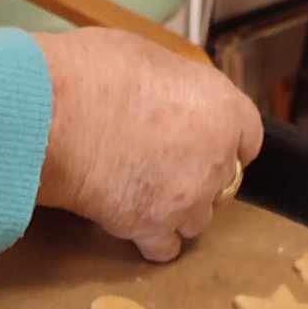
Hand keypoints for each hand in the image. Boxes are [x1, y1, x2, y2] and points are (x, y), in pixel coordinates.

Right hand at [33, 29, 263, 262]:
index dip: (227, 143)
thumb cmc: (97, 73)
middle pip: (223, 184)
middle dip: (199, 178)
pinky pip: (165, 249)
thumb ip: (177, 89)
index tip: (211, 146)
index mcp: (223, 110)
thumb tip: (169, 97)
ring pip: (198, 221)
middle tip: (165, 167)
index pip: (248, 139)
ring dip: (179, 212)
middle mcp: (215, 160)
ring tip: (146, 196)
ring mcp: (187, 200)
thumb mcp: (153, 60)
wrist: (59, 115)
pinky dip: (153, 240)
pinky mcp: (152, 230)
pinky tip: (135, 224)